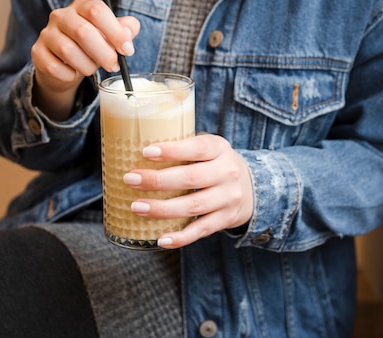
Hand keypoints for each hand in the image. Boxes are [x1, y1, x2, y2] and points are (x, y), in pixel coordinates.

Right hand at [31, 0, 139, 118]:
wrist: (67, 65)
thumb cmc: (94, 45)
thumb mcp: (113, 34)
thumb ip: (127, 29)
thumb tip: (127, 35)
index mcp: (82, 6)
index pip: (97, 10)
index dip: (115, 31)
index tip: (127, 50)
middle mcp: (61, 15)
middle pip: (83, 32)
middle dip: (104, 53)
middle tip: (114, 65)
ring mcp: (46, 33)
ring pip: (69, 51)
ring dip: (87, 65)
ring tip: (93, 68)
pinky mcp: (37, 52)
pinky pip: (55, 67)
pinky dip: (70, 75)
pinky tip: (74, 72)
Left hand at [124, 134, 253, 248]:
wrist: (252, 187)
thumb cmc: (216, 163)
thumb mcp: (209, 147)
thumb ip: (184, 145)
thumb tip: (139, 145)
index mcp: (219, 148)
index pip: (196, 148)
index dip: (172, 150)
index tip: (146, 152)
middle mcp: (227, 172)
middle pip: (191, 178)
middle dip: (157, 180)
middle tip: (130, 179)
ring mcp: (228, 198)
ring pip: (193, 206)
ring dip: (162, 209)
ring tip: (137, 207)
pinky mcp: (226, 219)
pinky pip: (201, 230)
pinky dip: (180, 237)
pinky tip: (160, 238)